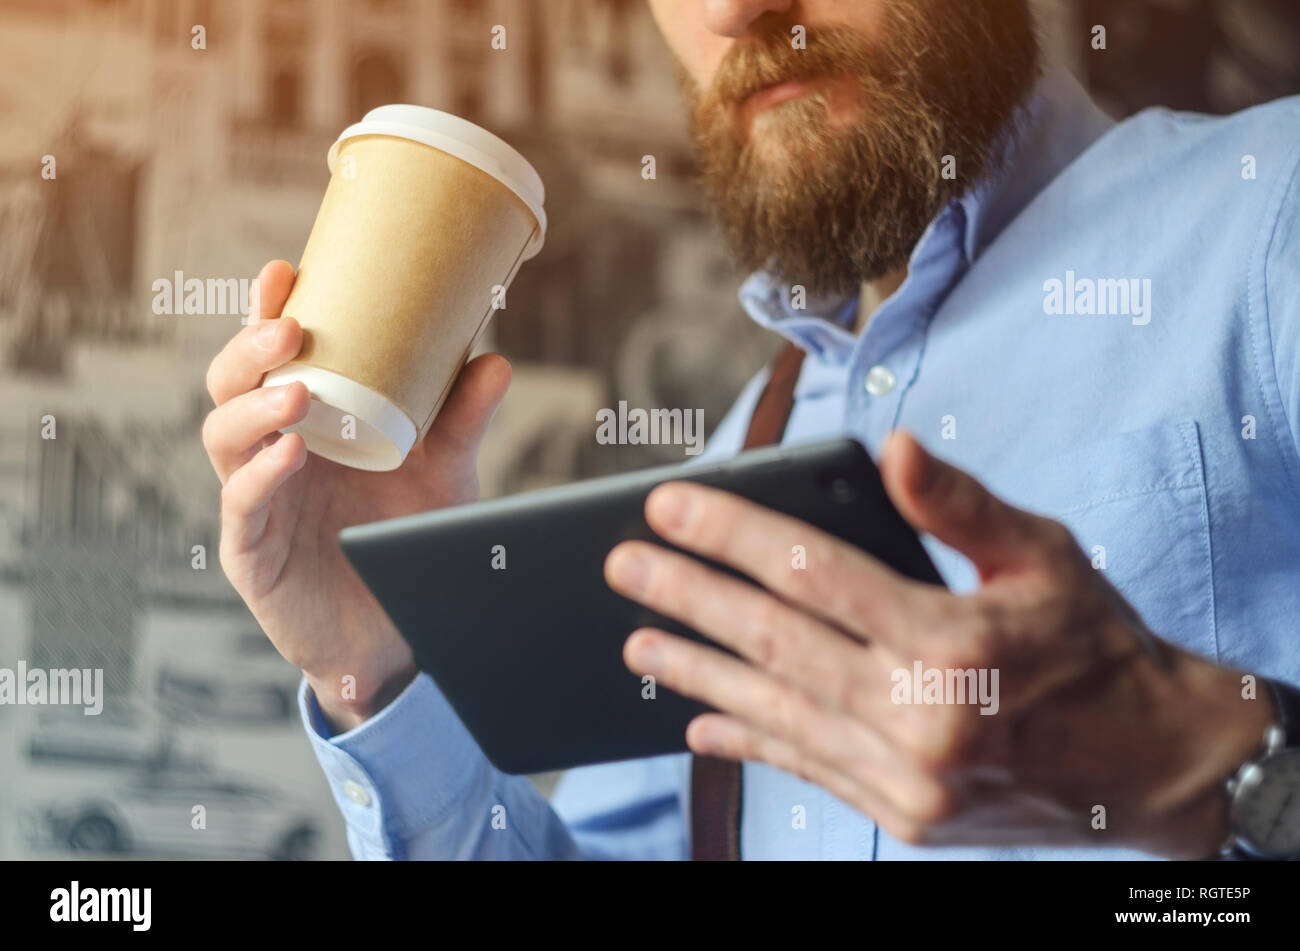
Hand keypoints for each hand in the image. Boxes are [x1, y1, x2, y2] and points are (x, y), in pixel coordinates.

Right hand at [202, 260, 510, 730]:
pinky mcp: (250, 554)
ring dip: (253, 408)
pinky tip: (292, 455)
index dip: (267, 313)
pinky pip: (241, 507)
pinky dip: (263, 476)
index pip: (272, 357)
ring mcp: (254, 502)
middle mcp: (269, 452)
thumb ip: (461, 418)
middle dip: (249, 350)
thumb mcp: (442, 471)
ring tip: (297, 391)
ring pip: (222, 439)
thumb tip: (494, 357)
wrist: (400, 631)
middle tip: (286, 328)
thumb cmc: (407, 537)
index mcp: (305, 421)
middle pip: (230, 386)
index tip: (285, 272)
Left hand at [604, 431, 1275, 857]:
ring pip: (775, 712)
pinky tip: (701, 729)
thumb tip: (892, 448)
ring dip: (698, 675)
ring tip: (639, 642)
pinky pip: (806, 770)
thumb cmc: (1097, 645)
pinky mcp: (905, 816)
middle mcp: (921, 718)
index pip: (812, 572)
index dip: (730, 532)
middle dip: (688, 598)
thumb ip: (958, 504)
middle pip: (773, 643)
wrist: (1153, 766)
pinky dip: (750, 744)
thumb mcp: (1043, 554)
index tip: (668, 506)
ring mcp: (907, 779)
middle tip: (624, 566)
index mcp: (953, 642)